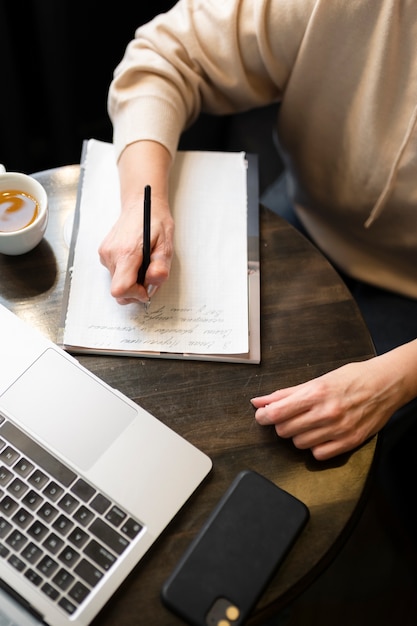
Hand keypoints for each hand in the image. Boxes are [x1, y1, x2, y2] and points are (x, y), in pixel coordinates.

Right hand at [98, 140, 173, 304]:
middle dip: (136, 289)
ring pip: (117, 282)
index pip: (121, 289)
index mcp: (127, 253)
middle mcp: (111, 254)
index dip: (135, 294)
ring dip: (132, 280)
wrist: (141, 203)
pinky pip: (115, 273)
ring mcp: (105, 254)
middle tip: (150, 274)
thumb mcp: (166, 244)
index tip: (146, 288)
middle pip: (119, 289)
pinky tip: (136, 259)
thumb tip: (154, 281)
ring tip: (145, 263)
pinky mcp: (104, 253)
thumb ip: (161, 266)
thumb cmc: (154, 221)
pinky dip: (126, 272)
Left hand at [251, 347, 416, 459]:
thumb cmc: (352, 379)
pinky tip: (321, 434)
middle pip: (284, 430)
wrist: (385, 384)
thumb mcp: (317, 380)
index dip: (264, 416)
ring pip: (299, 444)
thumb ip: (285, 394)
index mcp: (316, 393)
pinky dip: (315, 446)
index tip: (263, 415)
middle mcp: (326, 413)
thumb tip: (259, 401)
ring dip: (299, 435)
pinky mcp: (349, 442)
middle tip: (291, 416)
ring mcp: (338, 429)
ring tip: (309, 423)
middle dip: (282, 424)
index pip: (277, 413)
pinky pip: (318, 454)